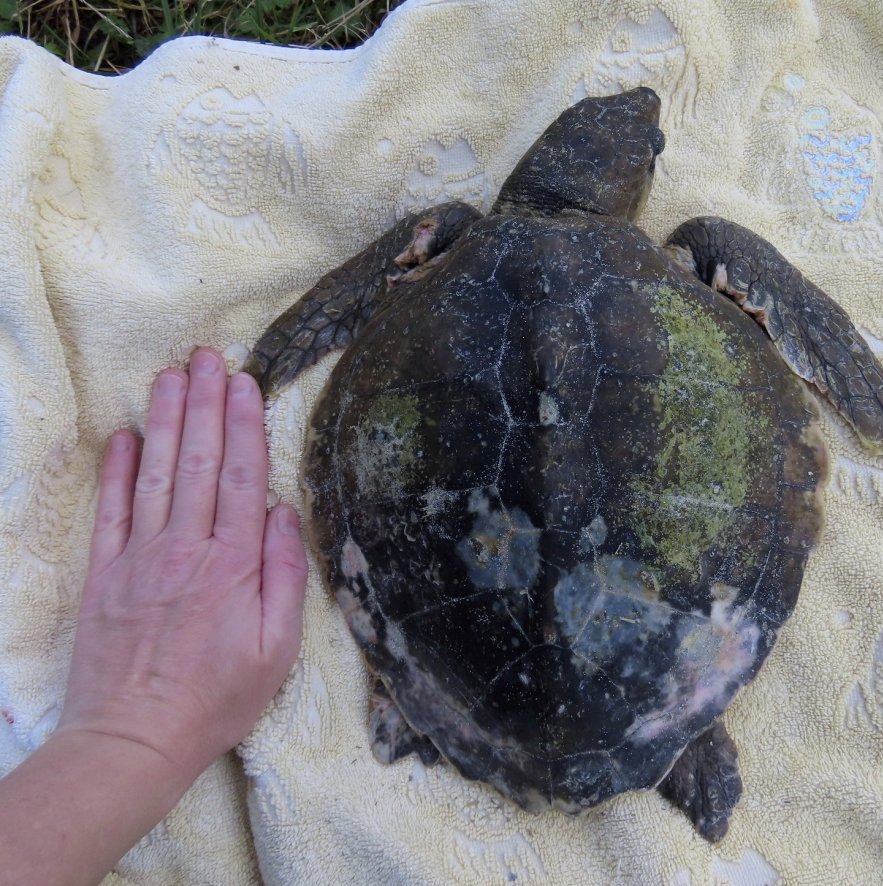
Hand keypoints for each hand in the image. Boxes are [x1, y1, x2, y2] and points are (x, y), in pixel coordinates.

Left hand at [57, 348, 307, 780]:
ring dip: (165, 421)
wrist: (134, 740)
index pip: (240, 478)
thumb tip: (284, 513)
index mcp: (233, 566)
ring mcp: (140, 557)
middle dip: (206, 404)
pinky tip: (125, 435)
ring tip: (173, 376)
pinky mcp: (105, 574)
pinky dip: (117, 469)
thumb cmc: (217, 699)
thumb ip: (284, 576)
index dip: (244, 426)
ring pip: (155, 474)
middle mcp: (186, 549)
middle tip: (209, 357)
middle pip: (196, 462)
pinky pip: (111, 510)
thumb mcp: (277, 649)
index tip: (246, 384)